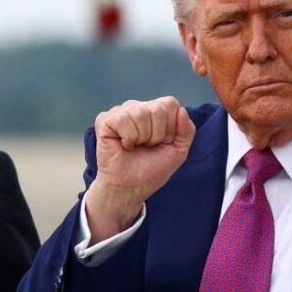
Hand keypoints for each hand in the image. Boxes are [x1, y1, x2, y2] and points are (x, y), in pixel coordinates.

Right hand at [85, 97, 194, 241]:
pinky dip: (128, 138)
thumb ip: (187, 131)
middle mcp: (137, 107)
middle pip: (158, 109)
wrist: (130, 188)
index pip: (170, 104)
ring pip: (141, 113)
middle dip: (157, 135)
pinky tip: (123, 145)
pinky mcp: (105, 120)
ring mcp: (120, 111)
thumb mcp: (178, 151)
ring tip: (135, 147)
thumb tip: (182, 110)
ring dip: (142, 138)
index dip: (170, 128)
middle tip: (146, 147)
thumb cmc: (151, 169)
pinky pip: (123, 120)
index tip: (162, 143)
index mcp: (154, 111)